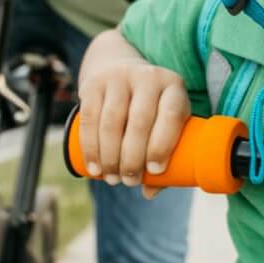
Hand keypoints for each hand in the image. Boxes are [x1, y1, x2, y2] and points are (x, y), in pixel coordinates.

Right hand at [76, 50, 190, 199]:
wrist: (120, 70)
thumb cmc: (151, 107)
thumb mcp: (165, 121)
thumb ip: (165, 154)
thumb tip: (150, 192)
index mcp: (173, 86)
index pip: (171, 114)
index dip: (163, 144)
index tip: (155, 171)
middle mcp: (148, 77)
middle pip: (139, 122)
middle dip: (133, 158)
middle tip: (130, 181)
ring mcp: (119, 77)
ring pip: (112, 123)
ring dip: (110, 157)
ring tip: (113, 179)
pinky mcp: (94, 84)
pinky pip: (90, 119)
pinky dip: (91, 148)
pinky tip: (95, 168)